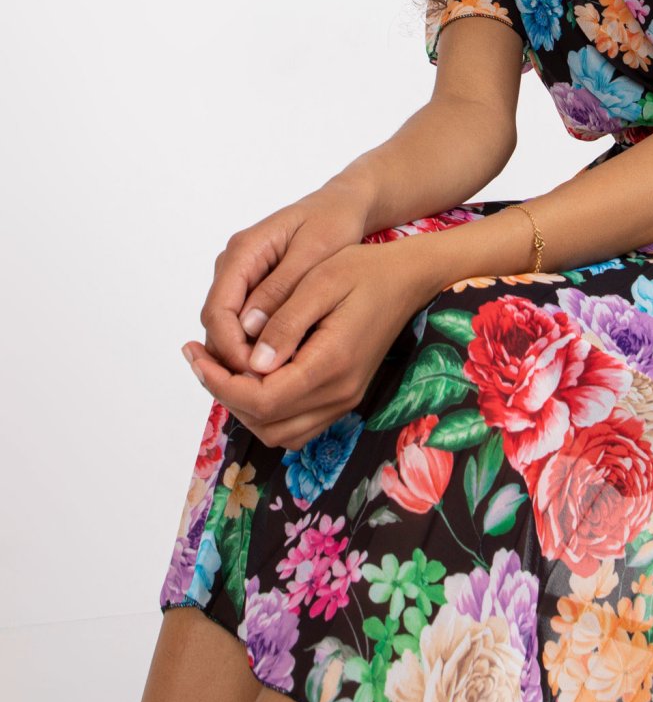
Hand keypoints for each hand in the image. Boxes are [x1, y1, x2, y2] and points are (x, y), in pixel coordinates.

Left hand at [182, 238, 431, 449]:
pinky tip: (252, 375)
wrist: (409, 278)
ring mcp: (344, 399)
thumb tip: (250, 363)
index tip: (194, 355)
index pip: (262, 398)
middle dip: (224, 394)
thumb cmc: (366, 270)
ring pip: (278, 431)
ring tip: (220, 367)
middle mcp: (340, 392)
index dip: (219, 382)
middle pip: (266, 422)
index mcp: (332, 363)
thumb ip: (286, 322)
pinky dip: (266, 409)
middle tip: (200, 358)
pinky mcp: (343, 396)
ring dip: (244, 406)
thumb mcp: (321, 280)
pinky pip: (295, 424)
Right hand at [195, 174, 372, 376]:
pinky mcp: (255, 285)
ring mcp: (243, 275)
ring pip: (229, 326)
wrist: (345, 205)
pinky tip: (280, 362)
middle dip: (235, 356)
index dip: (230, 347)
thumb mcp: (314, 254)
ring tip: (273, 381)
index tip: (254, 373)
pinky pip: (245, 321)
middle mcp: (235, 263)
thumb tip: (250, 328)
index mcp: (244, 250)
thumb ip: (281, 289)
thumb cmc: (333, 223)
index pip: (218, 309)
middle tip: (264, 386)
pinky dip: (257, 344)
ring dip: (245, 354)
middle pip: (218, 322)